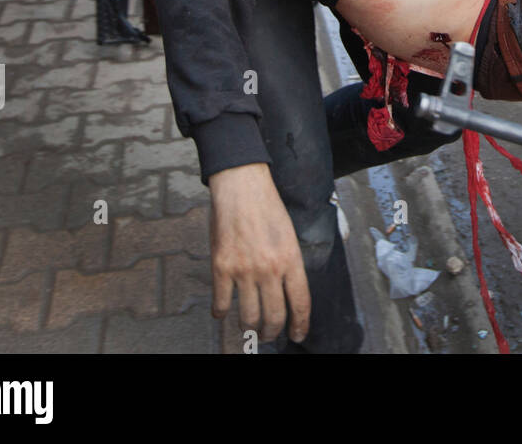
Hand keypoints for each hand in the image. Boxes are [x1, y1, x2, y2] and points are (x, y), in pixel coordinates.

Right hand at [208, 163, 310, 344]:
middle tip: (269, 335)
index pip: (300, 302)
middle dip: (272, 332)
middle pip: (274, 316)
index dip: (301, 324)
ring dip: (248, 328)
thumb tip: (288, 291)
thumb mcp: (289, 234)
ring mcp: (244, 270)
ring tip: (248, 327)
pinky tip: (222, 313)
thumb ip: (289, 263)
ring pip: (248, 316)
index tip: (298, 335)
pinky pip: (221, 303)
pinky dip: (221, 313)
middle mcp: (270, 268)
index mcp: (291, 259)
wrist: (242, 187)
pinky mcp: (221, 267)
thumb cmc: (267, 207)